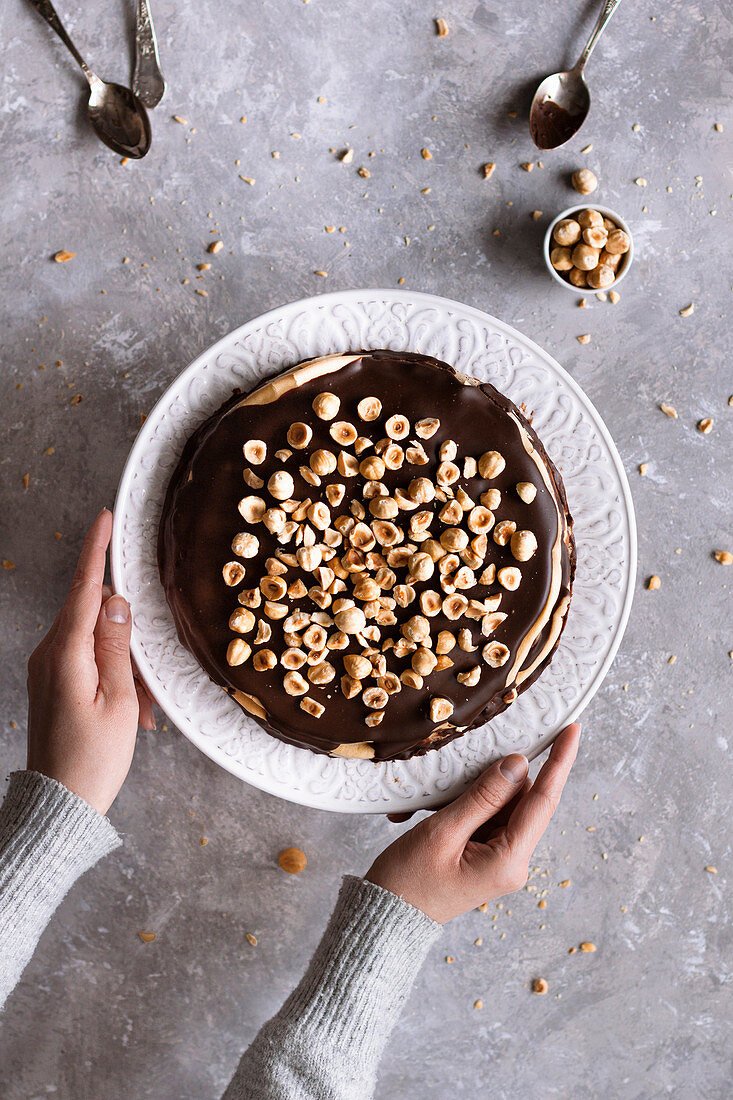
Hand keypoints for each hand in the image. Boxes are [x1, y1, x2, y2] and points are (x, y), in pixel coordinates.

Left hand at [26, 509, 154, 814]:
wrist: (61, 803)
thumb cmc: (93, 759)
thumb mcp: (119, 699)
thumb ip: (117, 645)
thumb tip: (117, 601)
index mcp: (65, 654)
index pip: (85, 589)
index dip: (96, 552)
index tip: (105, 519)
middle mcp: (49, 654)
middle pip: (94, 616)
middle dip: (128, 636)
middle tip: (147, 679)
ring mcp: (47, 668)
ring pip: (95, 641)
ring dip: (125, 665)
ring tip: (139, 710)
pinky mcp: (52, 682)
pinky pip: (87, 661)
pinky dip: (114, 677)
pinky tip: (130, 711)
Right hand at [366, 723, 579, 922]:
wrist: (386, 918)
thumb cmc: (408, 882)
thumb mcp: (443, 832)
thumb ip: (483, 796)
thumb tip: (518, 764)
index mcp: (509, 861)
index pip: (543, 801)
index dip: (559, 763)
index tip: (573, 731)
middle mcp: (513, 862)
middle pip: (522, 800)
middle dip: (498, 776)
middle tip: (466, 763)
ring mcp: (500, 860)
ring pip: (504, 805)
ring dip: (476, 792)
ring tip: (437, 802)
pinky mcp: (486, 857)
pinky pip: (487, 817)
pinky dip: (467, 805)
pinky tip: (438, 811)